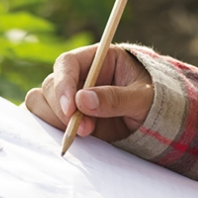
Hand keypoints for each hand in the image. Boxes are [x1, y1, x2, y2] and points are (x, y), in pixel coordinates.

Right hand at [25, 44, 153, 141]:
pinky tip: (71, 138)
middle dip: (62, 110)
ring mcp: (68, 99)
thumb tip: (82, 100)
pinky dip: (51, 130)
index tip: (70, 109)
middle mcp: (77, 77)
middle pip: (49, 86)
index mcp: (96, 59)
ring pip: (41, 104)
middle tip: (84, 129)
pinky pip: (45, 122)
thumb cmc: (155, 101)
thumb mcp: (144, 98)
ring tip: (85, 133)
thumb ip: (116, 98)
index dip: (63, 85)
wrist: (157, 122)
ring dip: (55, 121)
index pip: (66, 63)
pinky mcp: (65, 118)